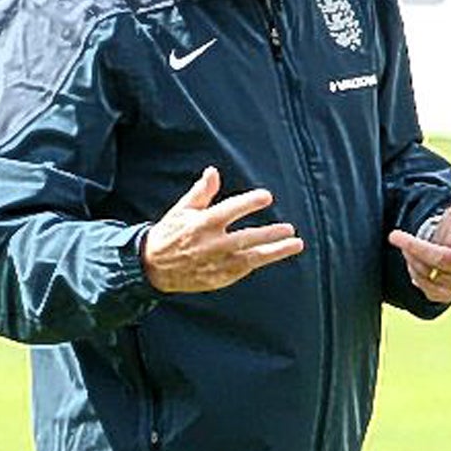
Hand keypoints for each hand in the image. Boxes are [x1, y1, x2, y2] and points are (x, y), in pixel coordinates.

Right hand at [142, 166, 303, 293]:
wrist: (154, 267)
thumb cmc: (170, 233)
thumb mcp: (181, 209)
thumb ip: (201, 192)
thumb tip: (213, 172)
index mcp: (202, 223)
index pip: (230, 210)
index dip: (249, 203)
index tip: (267, 197)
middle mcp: (211, 244)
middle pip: (247, 238)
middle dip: (271, 233)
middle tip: (290, 228)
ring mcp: (216, 263)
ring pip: (252, 257)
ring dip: (275, 251)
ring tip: (295, 243)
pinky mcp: (218, 278)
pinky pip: (244, 270)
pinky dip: (259, 262)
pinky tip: (273, 253)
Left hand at [388, 182, 450, 303]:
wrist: (450, 255)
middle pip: (441, 259)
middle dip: (416, 247)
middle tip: (394, 235)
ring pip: (428, 273)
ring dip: (413, 259)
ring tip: (410, 248)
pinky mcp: (447, 295)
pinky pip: (424, 287)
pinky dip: (415, 274)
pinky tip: (416, 265)